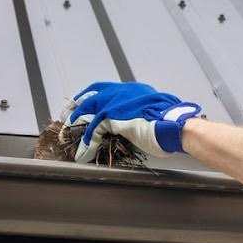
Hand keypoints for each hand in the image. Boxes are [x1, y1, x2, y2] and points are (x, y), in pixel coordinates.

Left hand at [60, 81, 202, 162]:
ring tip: (67, 135)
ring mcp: (116, 102)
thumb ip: (141, 114)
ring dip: (76, 125)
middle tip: (66, 115)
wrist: (176, 125)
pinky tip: (83, 153)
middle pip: (91, 95)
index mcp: (132, 91)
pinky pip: (93, 130)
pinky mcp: (113, 116)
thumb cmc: (172, 123)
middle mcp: (122, 92)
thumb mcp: (154, 114)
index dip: (91, 97)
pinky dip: (87, 143)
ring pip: (87, 111)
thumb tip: (138, 123)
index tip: (82, 103)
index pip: (105, 90)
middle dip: (76, 106)